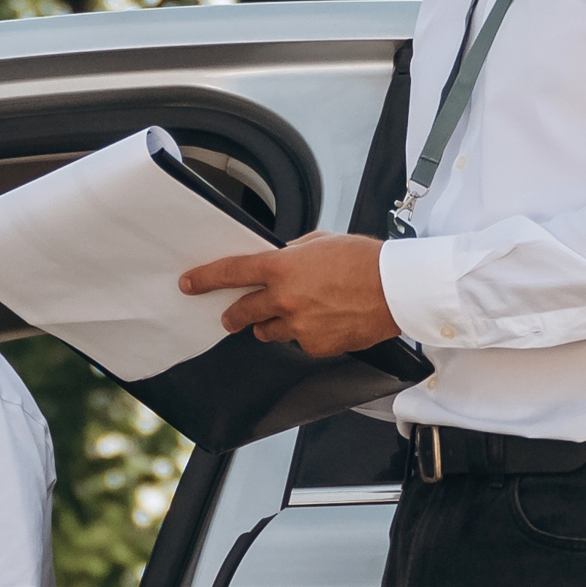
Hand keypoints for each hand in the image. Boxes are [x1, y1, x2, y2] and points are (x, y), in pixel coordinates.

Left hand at [176, 230, 393, 354]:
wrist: (395, 289)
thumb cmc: (364, 261)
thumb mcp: (322, 241)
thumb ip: (294, 252)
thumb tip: (282, 258)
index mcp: (282, 267)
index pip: (231, 273)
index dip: (205, 279)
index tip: (190, 284)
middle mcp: (284, 299)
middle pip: (243, 312)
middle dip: (233, 315)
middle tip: (229, 317)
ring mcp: (299, 326)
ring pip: (269, 331)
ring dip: (271, 324)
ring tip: (290, 314)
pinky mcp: (316, 345)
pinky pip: (299, 342)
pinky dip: (305, 334)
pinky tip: (324, 321)